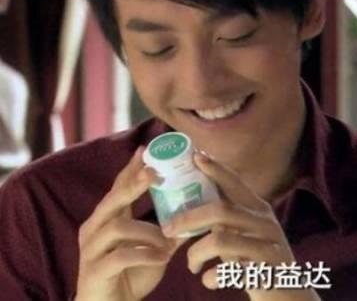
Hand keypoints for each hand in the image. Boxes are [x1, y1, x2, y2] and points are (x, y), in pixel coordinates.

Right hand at [75, 147, 180, 300]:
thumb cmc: (130, 274)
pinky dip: (144, 254)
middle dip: (133, 184)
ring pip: (117, 227)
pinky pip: (119, 257)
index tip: (145, 150)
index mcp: (107, 219)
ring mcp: (91, 250)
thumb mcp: (154, 248)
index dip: (131, 169)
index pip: (118, 188)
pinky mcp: (95, 271)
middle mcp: (94, 229)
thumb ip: (169, 229)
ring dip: (148, 232)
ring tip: (168, 243)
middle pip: (112, 200)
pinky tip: (162, 258)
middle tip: (154, 173)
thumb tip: (197, 211)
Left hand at [162, 152, 320, 300]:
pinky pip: (230, 271)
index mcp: (259, 210)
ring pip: (221, 240)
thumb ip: (229, 216)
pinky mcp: (264, 272)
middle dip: (190, 218)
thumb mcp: (249, 232)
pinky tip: (207, 280)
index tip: (196, 155)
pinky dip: (212, 276)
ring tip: (191, 264)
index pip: (236, 183)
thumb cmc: (258, 260)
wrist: (288, 294)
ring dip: (197, 253)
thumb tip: (194, 200)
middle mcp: (265, 224)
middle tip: (169, 228)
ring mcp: (267, 247)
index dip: (216, 169)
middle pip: (221, 210)